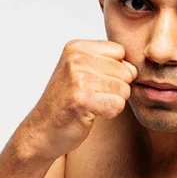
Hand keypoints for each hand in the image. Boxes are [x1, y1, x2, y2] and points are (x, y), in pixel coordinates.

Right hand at [14, 40, 137, 160]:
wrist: (43, 130)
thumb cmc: (67, 103)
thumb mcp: (82, 73)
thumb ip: (109, 64)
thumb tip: (134, 69)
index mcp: (76, 47)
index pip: (120, 52)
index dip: (116, 71)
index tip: (96, 83)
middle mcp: (76, 58)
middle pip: (125, 71)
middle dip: (116, 89)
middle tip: (93, 97)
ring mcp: (78, 78)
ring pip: (124, 89)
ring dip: (112, 102)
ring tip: (91, 105)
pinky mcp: (82, 99)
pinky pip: (117, 105)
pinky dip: (108, 113)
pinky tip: (90, 114)